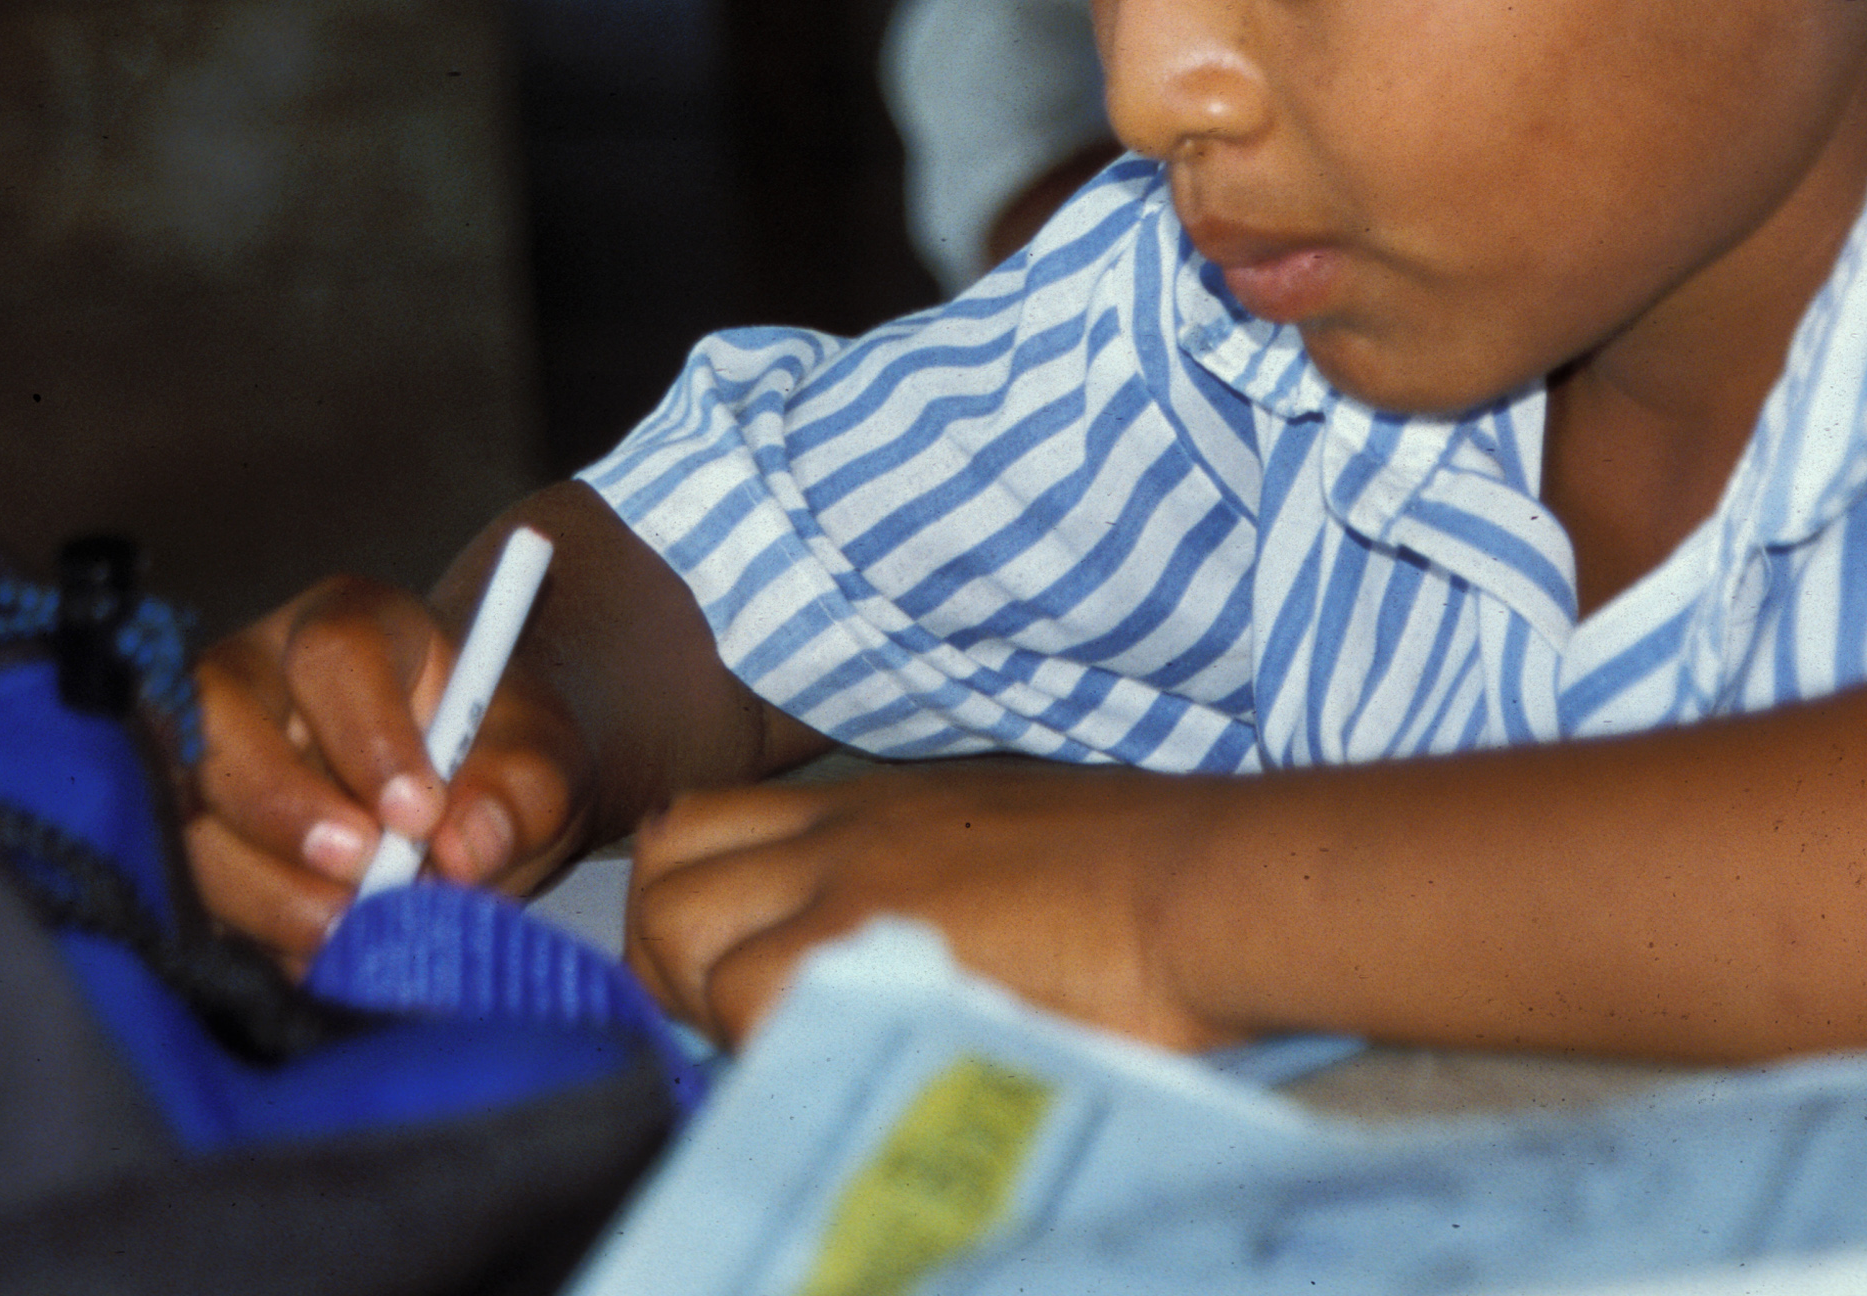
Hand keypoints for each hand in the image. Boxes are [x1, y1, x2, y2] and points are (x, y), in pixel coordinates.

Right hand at [183, 574, 597, 967]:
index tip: (420, 814)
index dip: (367, 734)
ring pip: (184, 806)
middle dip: (280, 805)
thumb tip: (469, 849)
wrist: (466, 803)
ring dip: (257, 884)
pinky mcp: (191, 836)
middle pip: (220, 714)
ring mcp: (209, 755)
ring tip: (346, 934)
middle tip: (362, 876)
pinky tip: (313, 959)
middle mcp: (259, 675)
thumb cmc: (499, 759)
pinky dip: (245, 930)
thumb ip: (522, 794)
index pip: (335, 653)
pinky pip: (182, 881)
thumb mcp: (544, 764)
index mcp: (355, 626)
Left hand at [624, 762, 1233, 1050]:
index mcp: (874, 801)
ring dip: (706, 999)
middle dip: (672, 956)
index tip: (734, 972)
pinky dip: (764, 1042)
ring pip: (678, 927)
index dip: (692, 903)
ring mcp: (844, 878)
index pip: (704, 823)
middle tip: (740, 1023)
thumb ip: (931, 880)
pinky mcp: (864, 941)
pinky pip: (746, 999)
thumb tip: (898, 952)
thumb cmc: (1144, 873)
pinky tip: (830, 1064)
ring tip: (782, 1048)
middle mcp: (840, 825)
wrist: (1201, 881)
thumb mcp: (1010, 842)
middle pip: (665, 866)